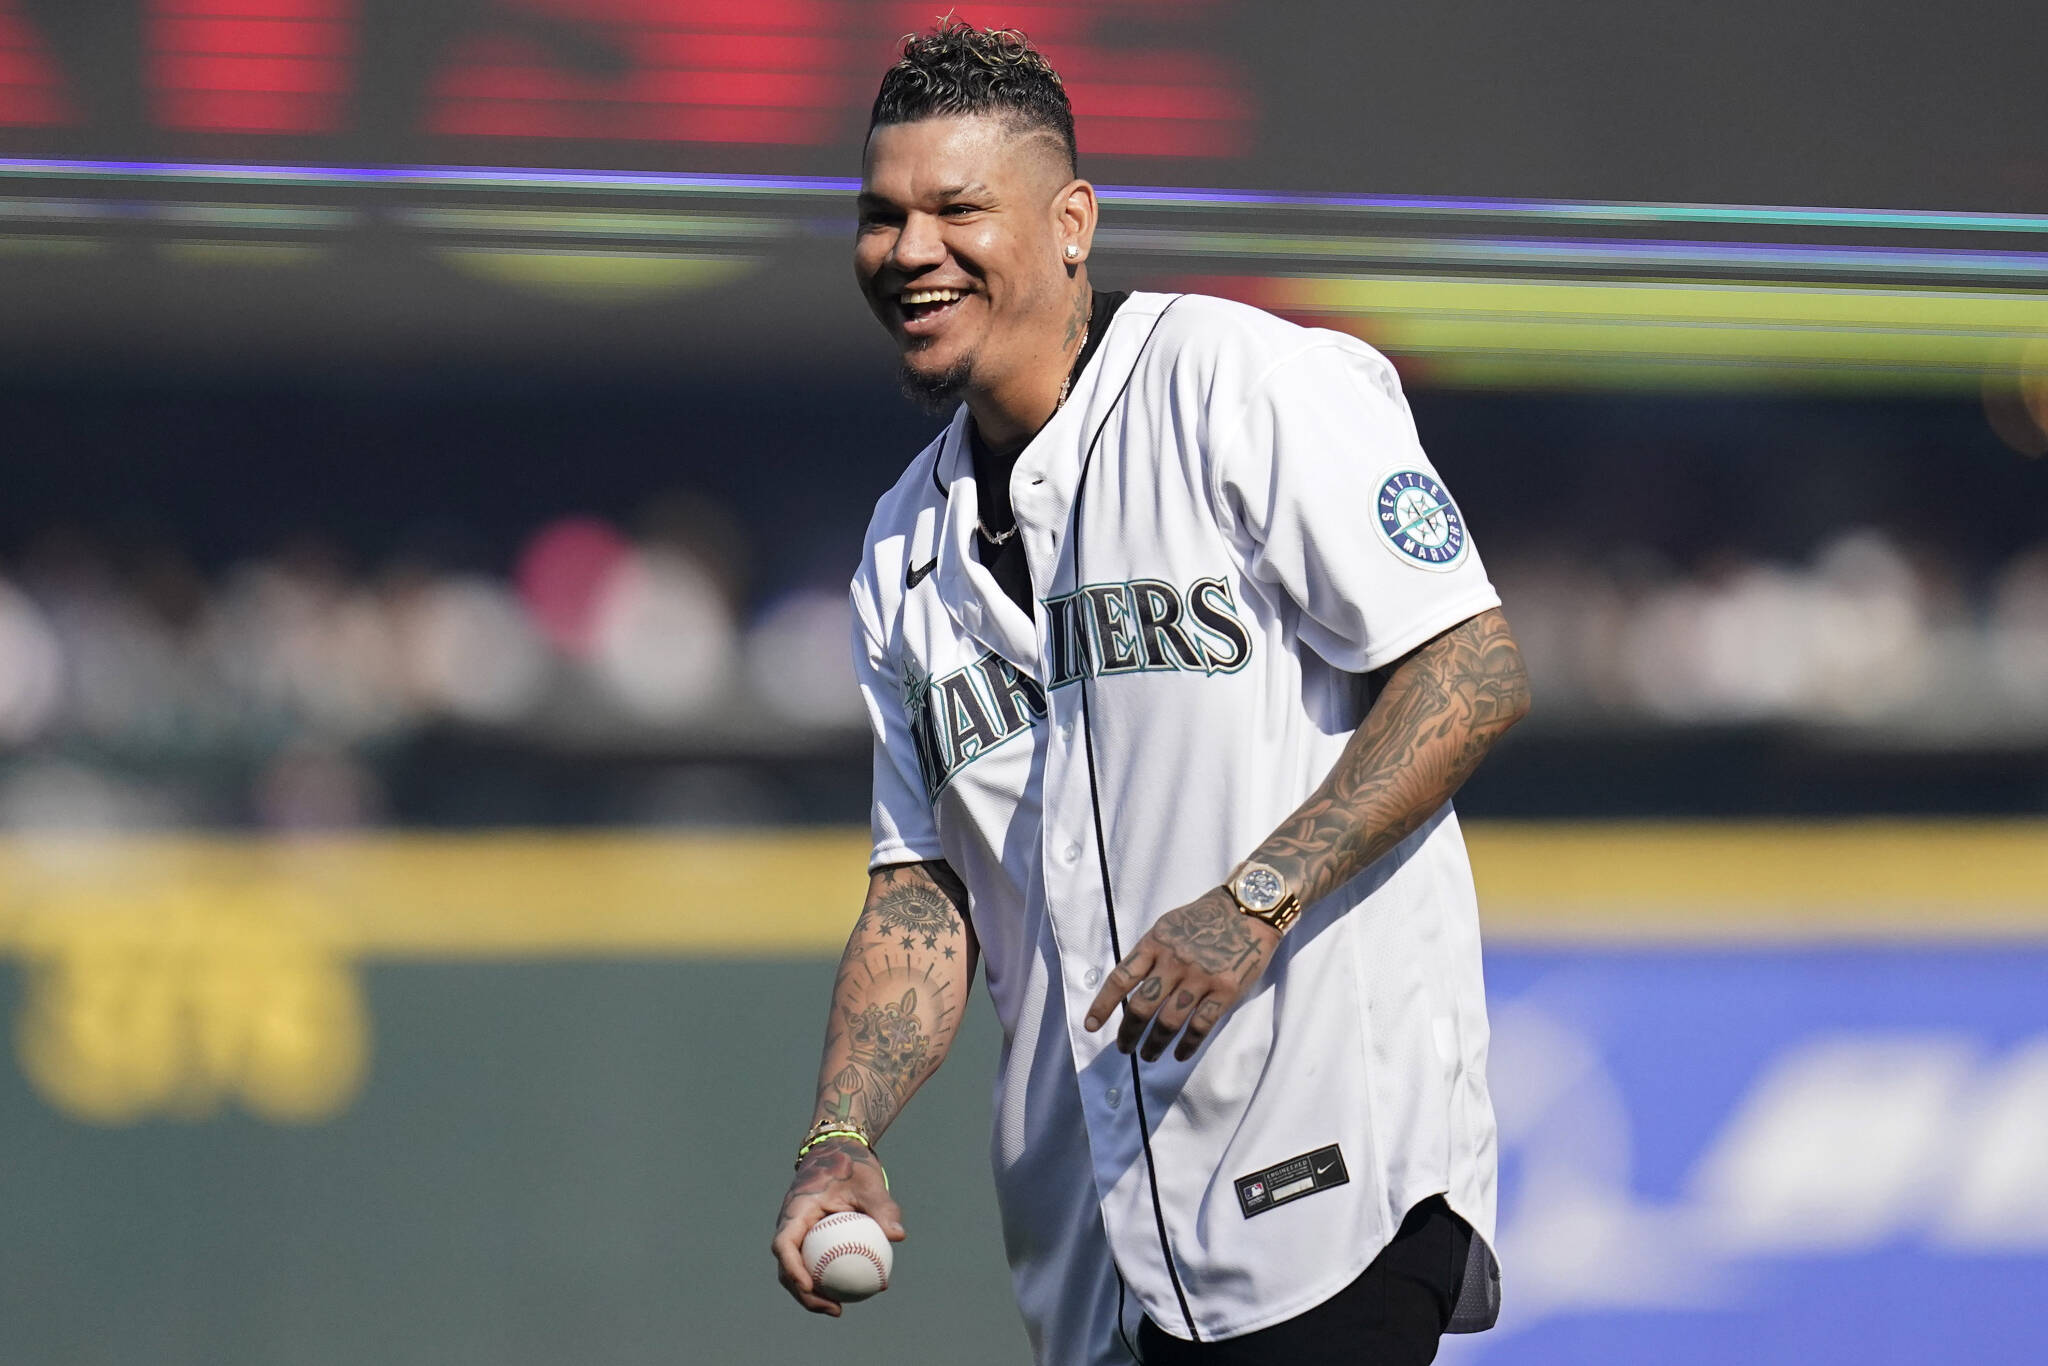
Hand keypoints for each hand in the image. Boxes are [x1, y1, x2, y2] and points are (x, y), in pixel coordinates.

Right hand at [771, 1138, 903, 1316]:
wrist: (839, 1154)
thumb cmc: (853, 1167)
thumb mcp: (870, 1184)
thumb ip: (883, 1208)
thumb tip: (898, 1236)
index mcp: (796, 1210)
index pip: (784, 1243)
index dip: (792, 1267)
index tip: (810, 1285)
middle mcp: (791, 1225)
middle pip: (786, 1267)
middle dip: (803, 1294)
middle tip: (834, 1308)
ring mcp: (798, 1234)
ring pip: (797, 1271)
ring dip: (812, 1295)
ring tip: (839, 1310)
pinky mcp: (808, 1240)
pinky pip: (813, 1264)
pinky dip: (826, 1280)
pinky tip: (851, 1293)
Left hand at [1082, 888, 1280, 1062]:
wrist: (1247, 909)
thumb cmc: (1204, 918)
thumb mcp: (1167, 926)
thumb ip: (1148, 953)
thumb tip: (1127, 986)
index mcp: (1155, 944)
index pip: (1121, 979)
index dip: (1102, 1005)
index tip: (1091, 1025)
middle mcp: (1174, 962)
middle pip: (1142, 1007)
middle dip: (1129, 1033)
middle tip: (1124, 1048)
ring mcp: (1200, 977)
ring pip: (1169, 1021)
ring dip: (1155, 1044)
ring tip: (1149, 1055)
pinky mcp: (1225, 990)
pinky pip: (1201, 1025)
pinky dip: (1187, 1044)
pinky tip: (1179, 1054)